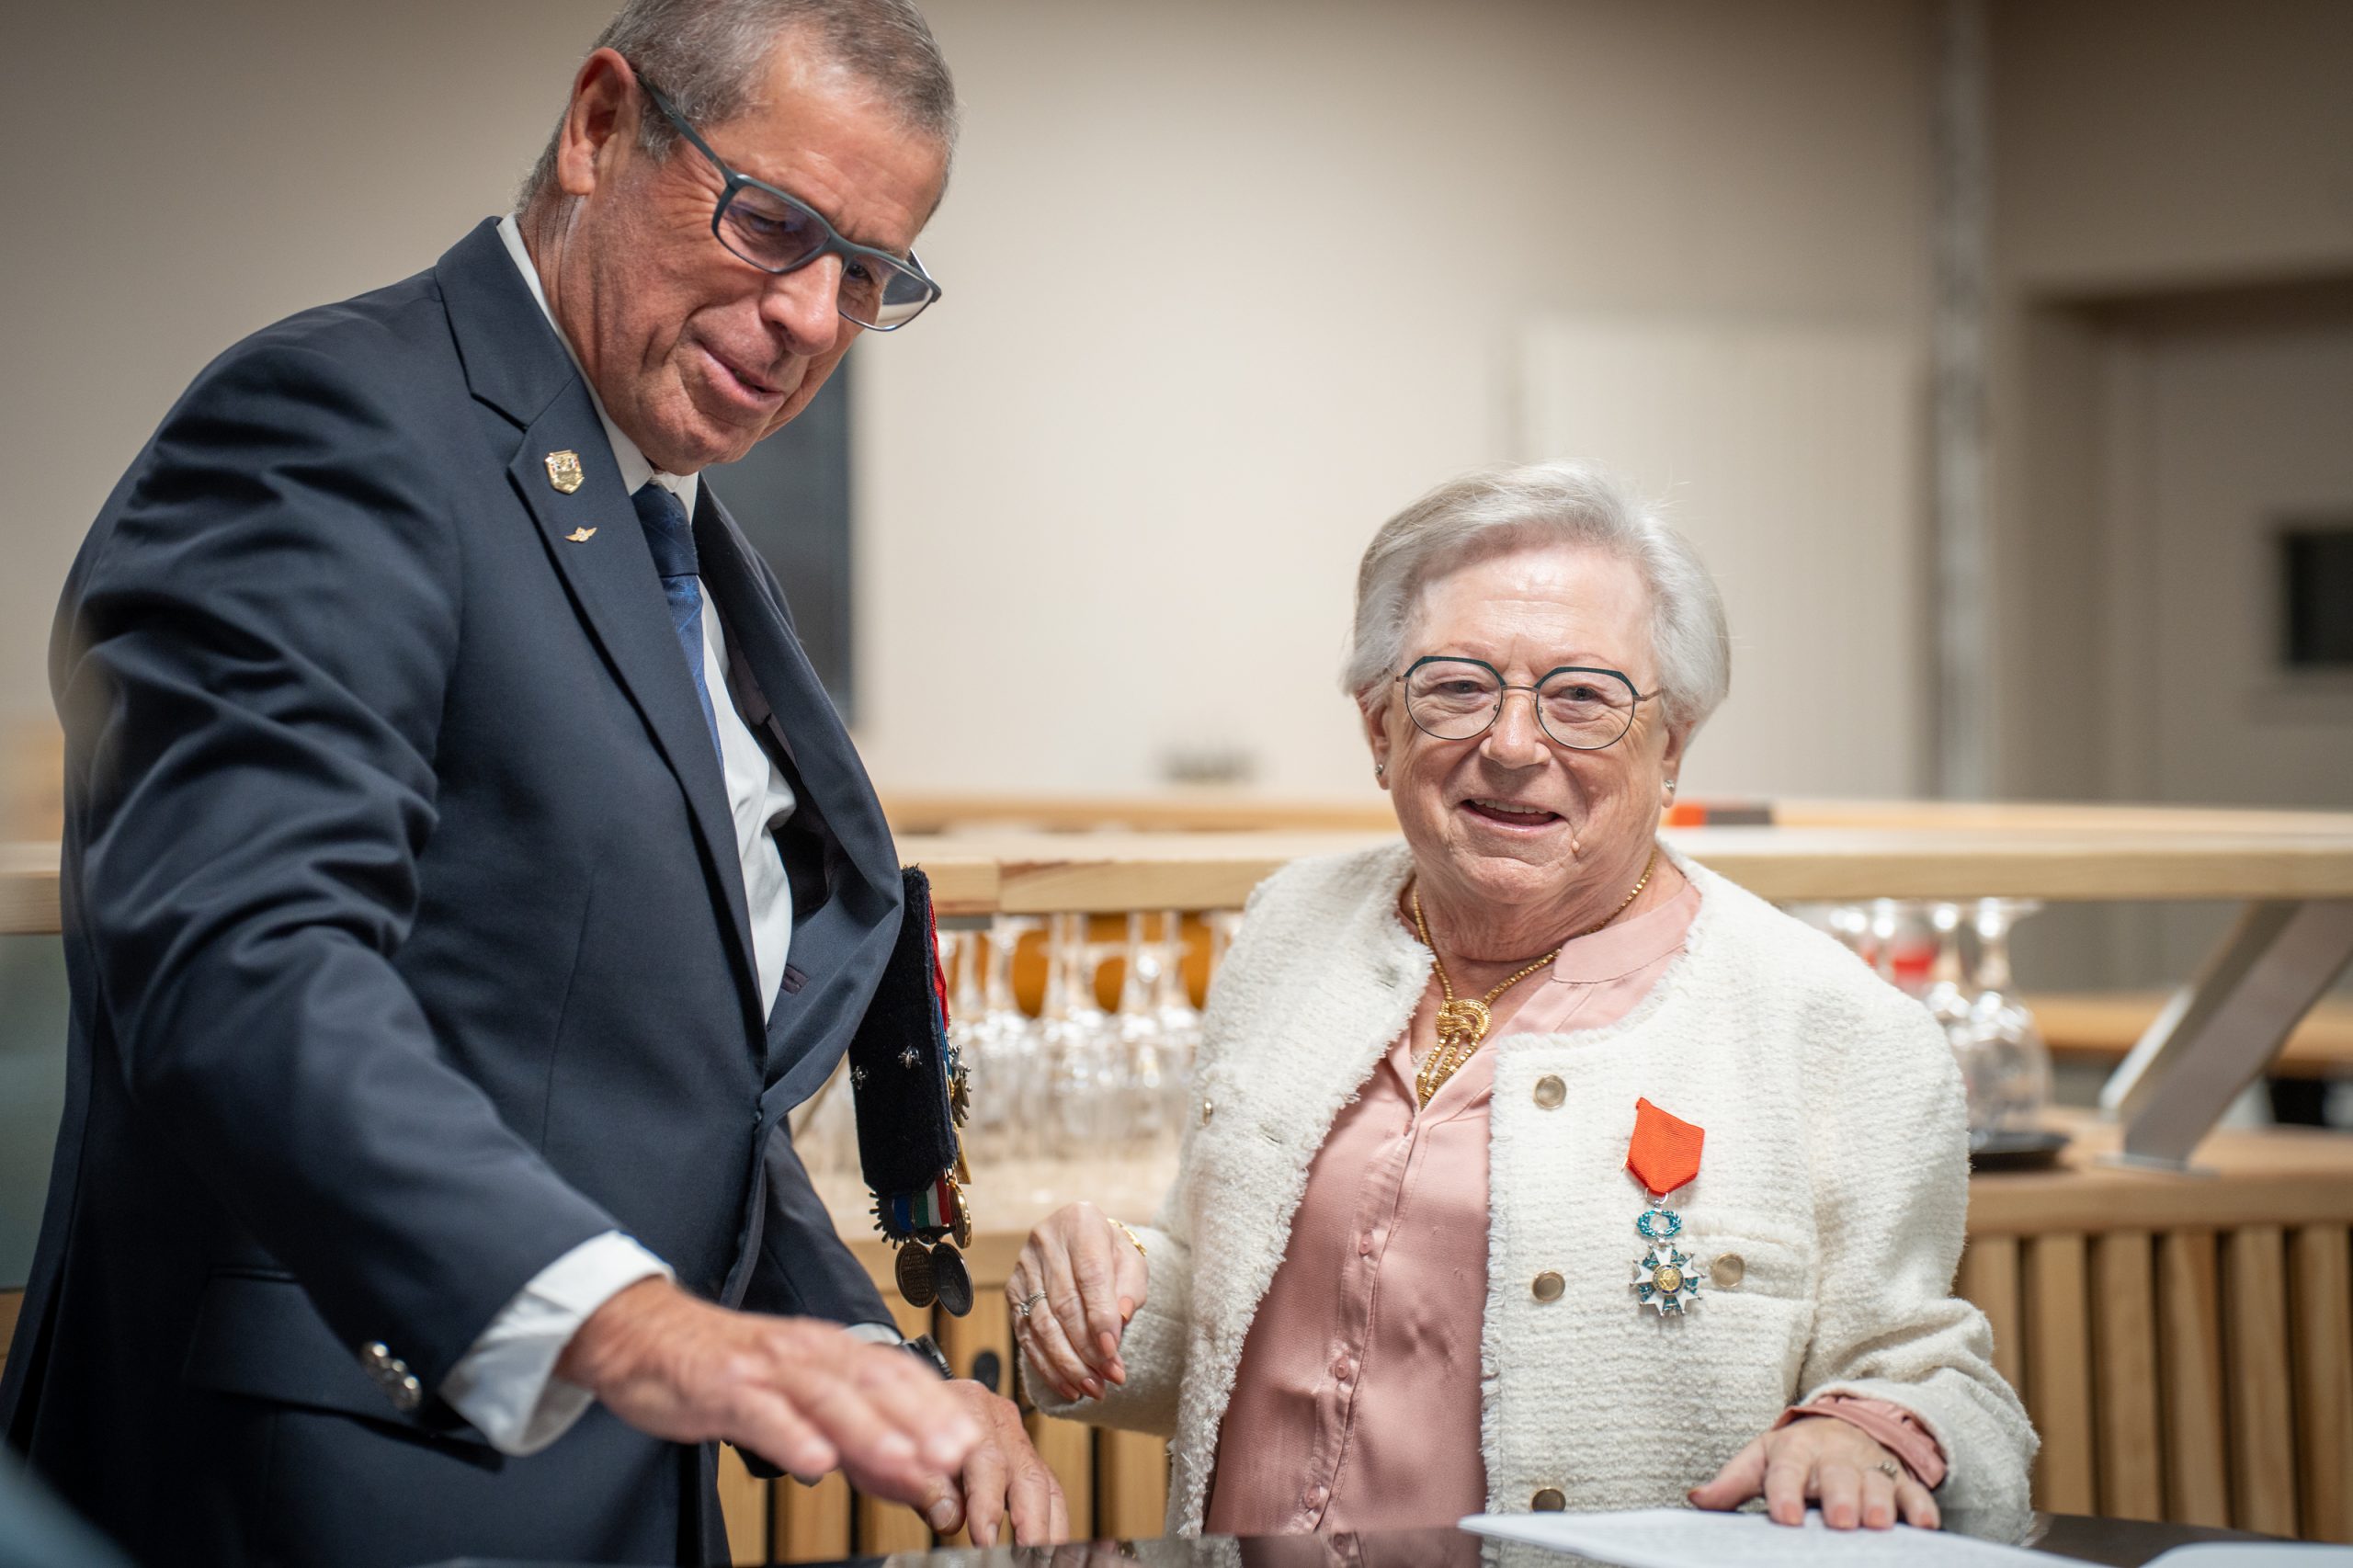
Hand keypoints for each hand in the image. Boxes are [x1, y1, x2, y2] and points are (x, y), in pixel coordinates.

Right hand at [557, 1277, 979, 1509]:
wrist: (643, 1336)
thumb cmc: (723, 1369)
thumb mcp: (793, 1399)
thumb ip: (848, 1435)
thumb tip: (906, 1473)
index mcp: (827, 1351)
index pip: (894, 1376)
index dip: (934, 1408)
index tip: (970, 1440)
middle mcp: (804, 1354)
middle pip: (872, 1386)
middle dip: (919, 1421)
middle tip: (956, 1454)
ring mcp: (765, 1370)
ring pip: (828, 1399)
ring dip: (870, 1432)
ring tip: (906, 1463)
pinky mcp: (723, 1388)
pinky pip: (762, 1415)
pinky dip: (791, 1437)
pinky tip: (815, 1462)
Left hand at [897, 1379, 1067, 1545]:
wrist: (910, 1409)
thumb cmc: (907, 1431)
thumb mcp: (906, 1452)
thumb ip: (927, 1486)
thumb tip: (950, 1519)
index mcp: (972, 1406)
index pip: (987, 1459)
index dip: (988, 1502)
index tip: (984, 1538)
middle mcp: (1001, 1419)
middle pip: (1027, 1473)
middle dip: (1031, 1522)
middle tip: (1028, 1557)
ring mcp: (1016, 1438)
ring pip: (1045, 1484)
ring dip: (1047, 1527)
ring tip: (1045, 1558)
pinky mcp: (1025, 1458)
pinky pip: (1047, 1489)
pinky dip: (1050, 1521)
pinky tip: (1049, 1546)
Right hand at [1007, 1202, 1148, 1401]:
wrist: (1082, 1242)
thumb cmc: (1112, 1255)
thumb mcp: (1132, 1262)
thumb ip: (1130, 1289)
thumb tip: (1120, 1321)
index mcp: (1080, 1223)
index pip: (1090, 1276)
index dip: (1100, 1317)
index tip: (1113, 1352)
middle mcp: (1045, 1241)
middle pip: (1064, 1304)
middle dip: (1088, 1349)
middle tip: (1110, 1378)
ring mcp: (1024, 1267)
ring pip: (1042, 1324)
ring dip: (1069, 1364)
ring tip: (1093, 1389)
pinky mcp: (1013, 1291)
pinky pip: (1026, 1335)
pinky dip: (1048, 1366)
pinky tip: (1069, 1387)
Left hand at [1688, 1415, 1939, 1529]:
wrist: (1843, 1427)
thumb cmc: (1795, 1454)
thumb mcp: (1761, 1459)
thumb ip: (1732, 1483)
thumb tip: (1697, 1501)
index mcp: (1795, 1451)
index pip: (1786, 1471)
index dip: (1785, 1493)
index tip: (1785, 1517)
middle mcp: (1834, 1457)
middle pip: (1838, 1476)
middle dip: (1840, 1497)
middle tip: (1840, 1521)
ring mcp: (1870, 1467)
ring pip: (1877, 1484)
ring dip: (1880, 1503)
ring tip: (1877, 1525)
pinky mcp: (1899, 1479)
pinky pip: (1914, 1493)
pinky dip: (1921, 1509)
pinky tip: (1925, 1527)